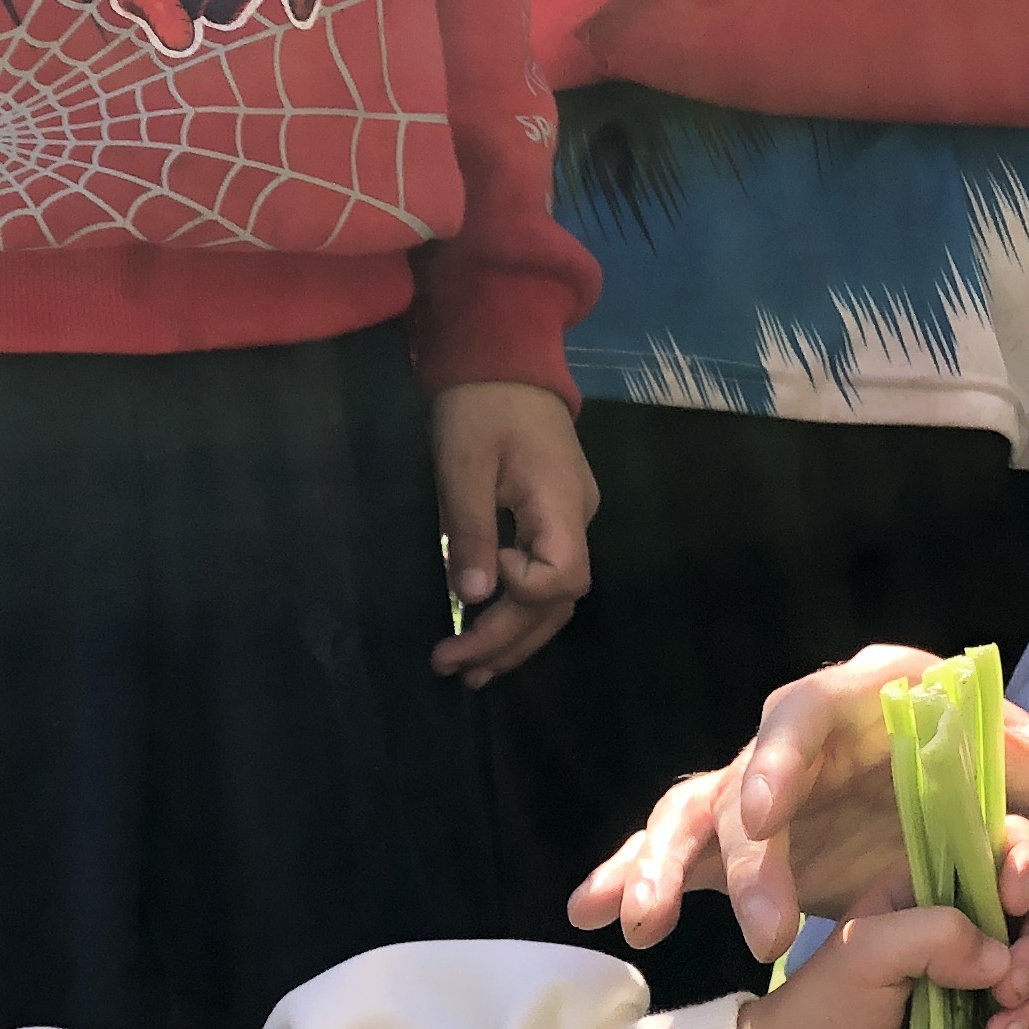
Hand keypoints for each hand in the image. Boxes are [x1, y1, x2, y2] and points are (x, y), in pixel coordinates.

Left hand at [428, 382, 596, 683]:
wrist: (502, 355)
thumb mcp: (464, 462)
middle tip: (451, 667)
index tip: (479, 571)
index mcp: (563, 504)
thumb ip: (470, 529)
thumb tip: (470, 597)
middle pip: (556, 602)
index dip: (521, 591)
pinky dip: (515, 612)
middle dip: (504, 639)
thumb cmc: (480, 402)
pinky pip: (542, 580)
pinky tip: (487, 635)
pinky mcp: (552, 519)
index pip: (563, 577)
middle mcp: (577, 519)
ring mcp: (569, 521)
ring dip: (512, 638)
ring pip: (553, 600)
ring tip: (470, 673)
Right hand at [573, 643, 1028, 965]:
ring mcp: (764, 791)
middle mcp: (803, 738)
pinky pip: (673, 854)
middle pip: (747, 780)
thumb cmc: (1013, 781)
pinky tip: (594, 913)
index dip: (781, 756)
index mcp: (870, 697)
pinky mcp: (743, 842)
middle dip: (744, 855)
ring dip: (665, 868)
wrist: (988, 815)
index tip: (766, 809)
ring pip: (696, 817)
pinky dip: (631, 876)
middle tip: (767, 930)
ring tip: (642, 926)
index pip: (811, 710)